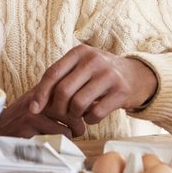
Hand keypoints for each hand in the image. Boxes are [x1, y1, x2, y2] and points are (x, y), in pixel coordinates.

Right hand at [0, 89, 85, 137]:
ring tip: (74, 132)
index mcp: (45, 85)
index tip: (87, 108)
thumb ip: (61, 99)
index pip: (73, 86)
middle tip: (80, 124)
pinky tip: (59, 139)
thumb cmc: (25, 117)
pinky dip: (65, 137)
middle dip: (82, 114)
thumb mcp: (42, 102)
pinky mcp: (32, 121)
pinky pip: (61, 130)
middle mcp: (41, 92)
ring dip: (77, 128)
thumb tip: (92, 101)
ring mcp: (36, 106)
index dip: (83, 98)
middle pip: (75, 100)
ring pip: (71, 115)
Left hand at [29, 45, 157, 126]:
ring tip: (77, 114)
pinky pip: (96, 113)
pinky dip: (89, 120)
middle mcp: (93, 60)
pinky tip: (91, 117)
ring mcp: (109, 75)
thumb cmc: (100, 74)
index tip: (34, 109)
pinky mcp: (121, 91)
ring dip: (74, 115)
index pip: (52, 73)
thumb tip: (34, 102)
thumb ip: (61, 78)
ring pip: (78, 103)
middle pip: (63, 90)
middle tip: (60, 115)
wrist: (137, 75)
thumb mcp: (81, 66)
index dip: (41, 93)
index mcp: (79, 52)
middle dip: (57, 108)